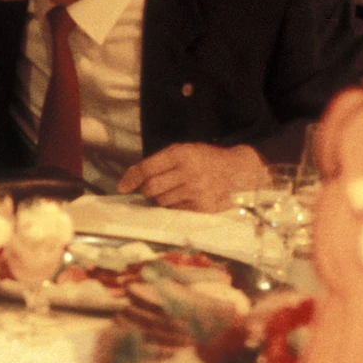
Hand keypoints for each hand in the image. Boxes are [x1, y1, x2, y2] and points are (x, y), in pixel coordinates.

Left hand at [116, 143, 267, 212]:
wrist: (239, 172)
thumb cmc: (206, 160)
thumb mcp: (185, 151)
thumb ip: (158, 162)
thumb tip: (128, 181)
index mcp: (182, 153)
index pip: (147, 168)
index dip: (131, 178)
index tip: (122, 187)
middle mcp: (188, 172)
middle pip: (151, 188)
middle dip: (147, 190)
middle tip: (154, 187)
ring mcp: (196, 191)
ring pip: (161, 202)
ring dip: (162, 198)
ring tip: (176, 190)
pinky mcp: (202, 207)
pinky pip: (175, 210)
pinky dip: (175, 206)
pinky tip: (186, 197)